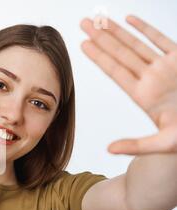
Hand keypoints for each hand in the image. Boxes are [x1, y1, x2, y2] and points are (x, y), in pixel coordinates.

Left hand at [80, 15, 176, 154]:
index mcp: (144, 96)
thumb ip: (136, 145)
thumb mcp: (163, 142)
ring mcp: (166, 68)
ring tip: (100, 19)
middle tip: (84, 23)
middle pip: (121, 54)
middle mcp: (151, 79)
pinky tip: (130, 19)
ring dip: (118, 31)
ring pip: (137, 45)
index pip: (115, 71)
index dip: (99, 57)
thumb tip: (109, 150)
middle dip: (102, 38)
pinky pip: (161, 40)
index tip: (83, 44)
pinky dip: (146, 28)